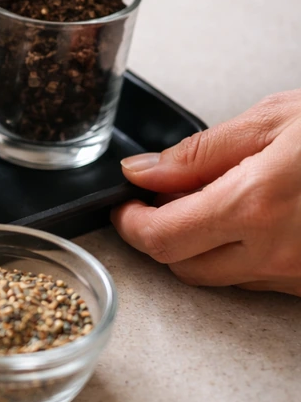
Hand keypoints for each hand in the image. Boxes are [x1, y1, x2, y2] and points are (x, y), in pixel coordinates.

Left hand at [112, 91, 300, 295]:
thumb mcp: (277, 120)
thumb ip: (200, 153)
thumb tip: (143, 172)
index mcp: (256, 204)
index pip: (160, 237)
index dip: (128, 224)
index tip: (124, 205)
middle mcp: (278, 251)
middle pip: (182, 267)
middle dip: (159, 237)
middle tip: (156, 203)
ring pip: (221, 278)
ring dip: (200, 248)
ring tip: (210, 203)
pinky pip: (262, 281)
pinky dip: (241, 256)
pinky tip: (255, 221)